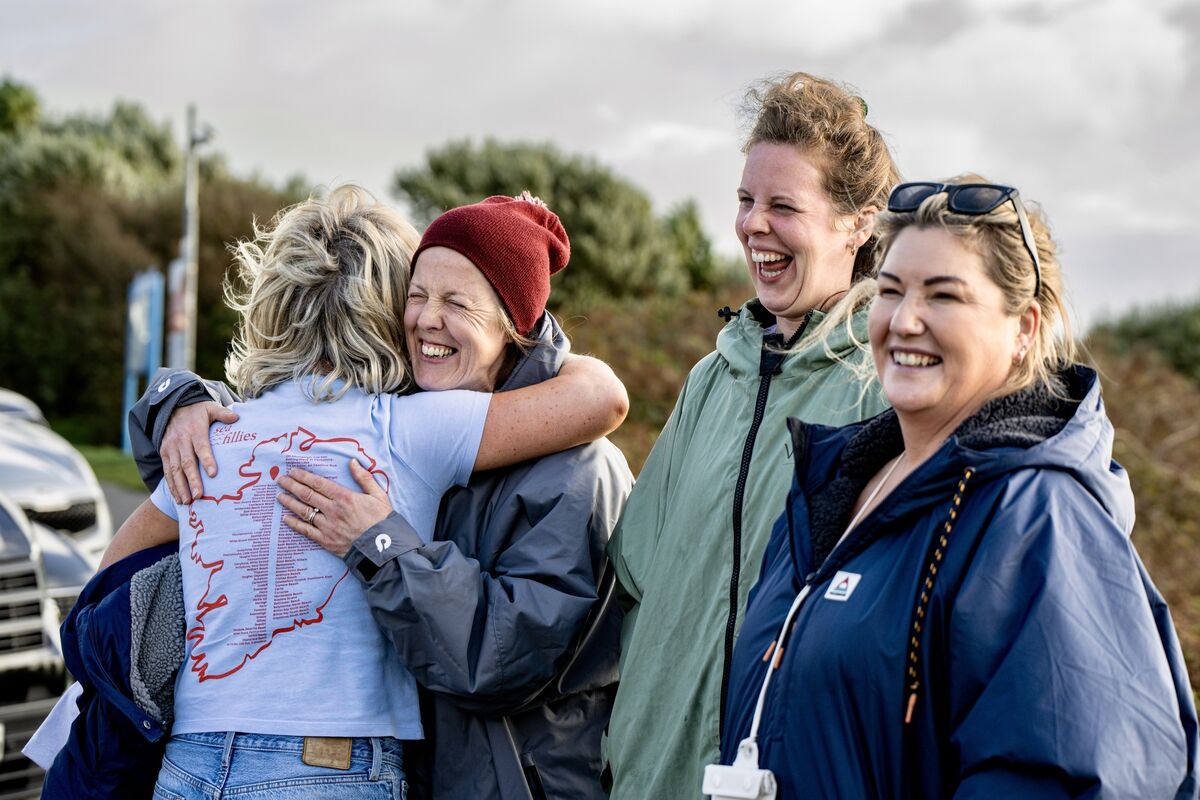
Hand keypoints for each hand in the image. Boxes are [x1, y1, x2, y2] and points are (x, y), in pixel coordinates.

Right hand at [161, 401, 238, 502]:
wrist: (173, 408)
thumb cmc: (198, 412)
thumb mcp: (210, 408)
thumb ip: (223, 413)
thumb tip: (237, 417)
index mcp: (195, 429)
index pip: (201, 446)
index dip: (207, 460)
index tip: (213, 474)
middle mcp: (181, 440)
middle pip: (186, 462)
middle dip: (192, 480)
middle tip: (199, 495)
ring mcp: (170, 448)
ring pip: (174, 470)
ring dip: (180, 487)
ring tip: (187, 501)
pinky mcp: (164, 453)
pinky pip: (166, 471)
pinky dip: (172, 486)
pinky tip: (178, 498)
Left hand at [277, 461, 391, 557]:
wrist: (382, 548)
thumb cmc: (382, 520)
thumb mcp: (378, 495)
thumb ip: (364, 477)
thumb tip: (352, 462)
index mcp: (345, 497)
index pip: (318, 483)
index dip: (303, 476)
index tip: (293, 471)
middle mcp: (333, 510)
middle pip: (307, 495)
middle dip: (292, 486)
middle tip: (280, 480)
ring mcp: (327, 526)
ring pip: (303, 511)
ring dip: (289, 502)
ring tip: (279, 496)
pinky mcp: (325, 540)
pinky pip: (305, 530)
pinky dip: (294, 524)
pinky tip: (285, 518)